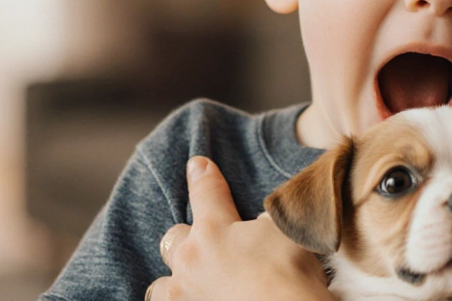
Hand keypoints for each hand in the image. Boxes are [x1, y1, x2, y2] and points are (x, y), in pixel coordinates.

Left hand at [145, 156, 332, 300]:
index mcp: (213, 230)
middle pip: (173, 238)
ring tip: (194, 286)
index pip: (205, 193)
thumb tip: (261, 223)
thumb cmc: (289, 274)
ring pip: (162, 285)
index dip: (203, 175)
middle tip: (206, 246)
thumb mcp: (285, 233)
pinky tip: (198, 300)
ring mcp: (183, 296)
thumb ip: (267, 222)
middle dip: (186, 238)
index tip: (198, 164)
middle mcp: (190, 261)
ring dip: (177, 281)